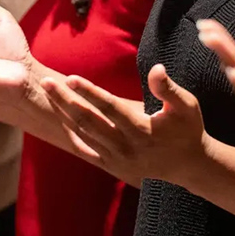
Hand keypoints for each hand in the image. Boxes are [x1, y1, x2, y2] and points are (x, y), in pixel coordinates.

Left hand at [40, 66, 209, 187]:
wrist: (189, 166)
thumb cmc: (188, 128)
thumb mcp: (187, 106)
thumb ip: (169, 89)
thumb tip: (157, 69)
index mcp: (142, 130)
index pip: (110, 108)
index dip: (89, 92)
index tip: (70, 77)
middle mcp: (126, 147)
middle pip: (88, 121)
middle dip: (65, 101)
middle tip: (45, 82)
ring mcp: (117, 159)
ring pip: (83, 134)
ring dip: (63, 114)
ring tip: (47, 94)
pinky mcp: (112, 166)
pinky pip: (85, 150)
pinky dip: (70, 134)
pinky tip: (58, 118)